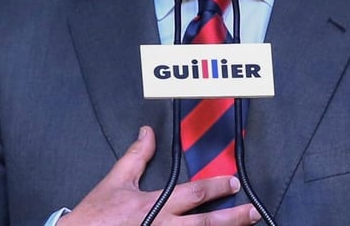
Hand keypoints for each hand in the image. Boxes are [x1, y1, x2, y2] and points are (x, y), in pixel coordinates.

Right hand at [59, 126, 261, 224]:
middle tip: (253, 212)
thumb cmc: (95, 216)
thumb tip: (147, 133)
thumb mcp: (115, 181)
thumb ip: (136, 156)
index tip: (233, 182)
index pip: (193, 194)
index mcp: (155, 205)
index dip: (215, 187)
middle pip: (205, 224)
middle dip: (232, 218)